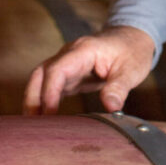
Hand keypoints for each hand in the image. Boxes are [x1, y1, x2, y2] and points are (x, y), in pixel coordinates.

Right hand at [22, 25, 155, 114]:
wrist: (133, 38)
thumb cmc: (133, 51)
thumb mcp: (132, 69)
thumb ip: (120, 87)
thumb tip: (111, 107)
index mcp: (84, 50)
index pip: (58, 69)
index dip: (49, 92)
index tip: (49, 114)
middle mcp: (70, 54)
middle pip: (41, 73)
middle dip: (33, 97)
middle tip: (31, 125)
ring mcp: (68, 63)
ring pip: (42, 79)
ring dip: (35, 100)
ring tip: (33, 126)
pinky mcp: (70, 73)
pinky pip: (51, 85)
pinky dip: (45, 100)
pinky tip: (45, 119)